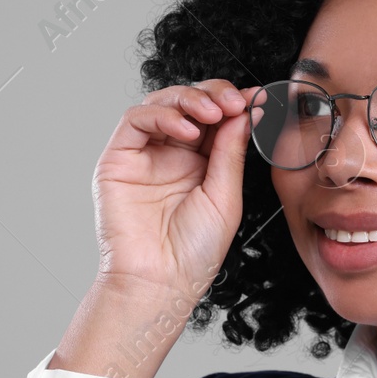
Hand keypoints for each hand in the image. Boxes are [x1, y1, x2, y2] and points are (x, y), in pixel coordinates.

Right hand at [90, 78, 262, 309]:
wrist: (161, 282)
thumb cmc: (193, 253)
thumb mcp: (226, 196)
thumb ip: (230, 152)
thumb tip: (243, 112)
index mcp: (200, 164)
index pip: (215, 119)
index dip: (234, 103)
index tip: (258, 99)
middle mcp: (170, 156)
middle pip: (189, 104)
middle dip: (214, 95)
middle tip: (235, 101)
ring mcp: (144, 156)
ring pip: (162, 103)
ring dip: (190, 99)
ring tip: (213, 112)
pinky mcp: (118, 159)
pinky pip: (136, 120)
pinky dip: (162, 115)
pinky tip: (186, 129)